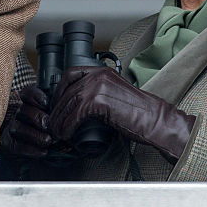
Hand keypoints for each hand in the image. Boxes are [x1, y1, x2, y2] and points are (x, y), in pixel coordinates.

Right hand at [4, 85, 55, 157]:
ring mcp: (12, 129)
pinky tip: (43, 152)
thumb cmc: (47, 131)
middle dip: (37, 117)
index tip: (46, 104)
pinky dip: (31, 149)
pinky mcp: (9, 145)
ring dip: (35, 135)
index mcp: (30, 104)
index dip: (35, 96)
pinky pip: (17, 146)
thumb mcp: (53, 118)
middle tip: (48, 126)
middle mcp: (19, 114)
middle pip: (23, 110)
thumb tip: (68, 106)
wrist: (29, 154)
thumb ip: (57, 111)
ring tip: (48, 140)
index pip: (27, 93)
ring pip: (18, 127)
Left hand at [48, 66, 194, 162]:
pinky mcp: (98, 101)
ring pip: (68, 104)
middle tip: (52, 124)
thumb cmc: (138, 112)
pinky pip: (75, 115)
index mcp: (102, 71)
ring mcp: (98, 86)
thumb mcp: (114, 94)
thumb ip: (97, 93)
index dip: (59, 90)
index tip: (55, 104)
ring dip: (59, 121)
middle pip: (66, 91)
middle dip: (56, 110)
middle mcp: (98, 75)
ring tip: (57, 133)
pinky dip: (68, 127)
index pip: (70, 74)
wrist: (154, 119)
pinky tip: (67, 135)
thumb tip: (77, 107)